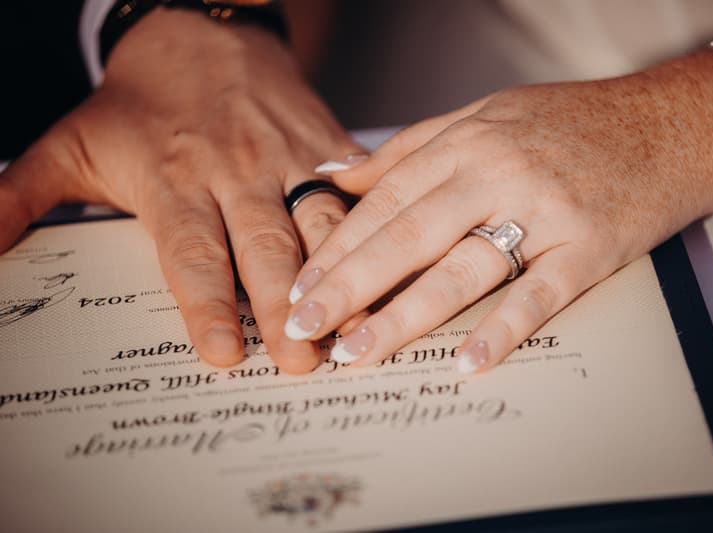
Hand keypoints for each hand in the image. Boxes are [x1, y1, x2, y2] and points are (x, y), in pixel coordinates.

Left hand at [0, 7, 361, 371]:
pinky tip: (394, 263)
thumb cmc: (140, 99)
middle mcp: (236, 170)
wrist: (203, 31)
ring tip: (355, 321)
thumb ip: (22, 195)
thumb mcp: (71, 142)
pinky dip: (375, 229)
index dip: (208, 304)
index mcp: (174, 177)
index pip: (193, 252)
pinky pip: (355, 190)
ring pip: (321, 222)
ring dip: (341, 274)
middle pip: (265, 245)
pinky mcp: (326, 145)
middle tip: (303, 359)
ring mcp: (288, 155)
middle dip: (287, 305)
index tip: (223, 353)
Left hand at [283, 47, 712, 372]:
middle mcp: (498, 173)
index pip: (385, 200)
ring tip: (357, 352)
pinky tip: (464, 364)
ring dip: (405, 316)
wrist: (667, 124)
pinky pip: (540, 295)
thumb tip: (339, 177)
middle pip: (409, 235)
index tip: (300, 284)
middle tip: (304, 326)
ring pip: (463, 268)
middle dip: (349, 285)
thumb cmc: (567, 122)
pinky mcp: (590, 247)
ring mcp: (546, 210)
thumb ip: (409, 148)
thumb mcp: (482, 115)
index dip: (337, 246)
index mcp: (466, 142)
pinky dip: (502, 331)